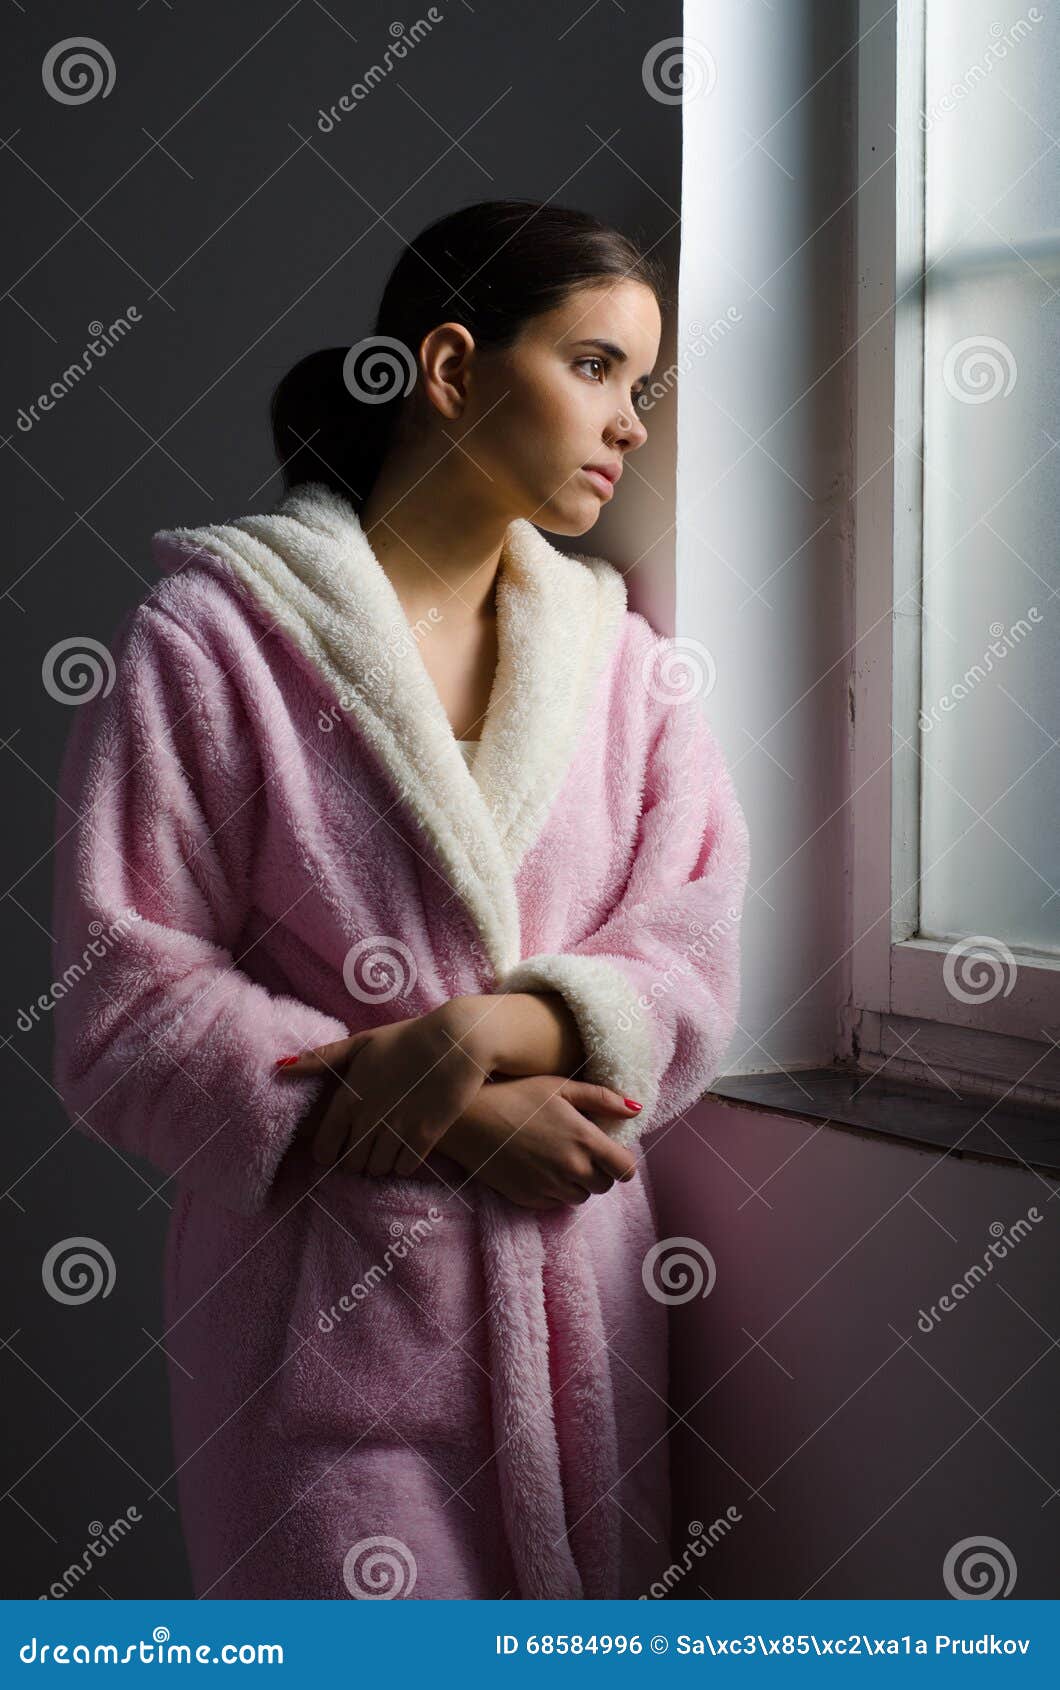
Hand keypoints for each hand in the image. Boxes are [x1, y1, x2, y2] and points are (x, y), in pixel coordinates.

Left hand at [275, 1002, 491, 1178]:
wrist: (458, 1040)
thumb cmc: (407, 1039)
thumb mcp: (362, 1043)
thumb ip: (321, 1059)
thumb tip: (279, 1069)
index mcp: (349, 1097)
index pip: (325, 1148)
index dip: (330, 1153)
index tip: (339, 1148)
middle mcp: (369, 1117)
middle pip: (352, 1163)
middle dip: (356, 1160)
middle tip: (366, 1147)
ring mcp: (397, 1128)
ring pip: (378, 1168)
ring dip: (380, 1163)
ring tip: (387, 1147)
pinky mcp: (425, 1135)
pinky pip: (405, 1167)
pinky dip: (403, 1163)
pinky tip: (408, 1149)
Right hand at [439, 1073, 640, 1210]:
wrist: (468, 1120)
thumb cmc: (515, 1095)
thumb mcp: (560, 1087)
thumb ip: (602, 1098)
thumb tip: (636, 1109)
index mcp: (584, 1140)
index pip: (625, 1170)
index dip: (622, 1163)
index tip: (612, 1153)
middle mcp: (571, 1168)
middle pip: (604, 1186)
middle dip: (599, 1170)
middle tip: (579, 1150)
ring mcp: (549, 1187)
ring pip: (580, 1197)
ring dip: (577, 1182)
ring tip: (557, 1156)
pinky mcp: (529, 1199)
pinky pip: (555, 1203)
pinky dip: (554, 1190)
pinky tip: (538, 1167)